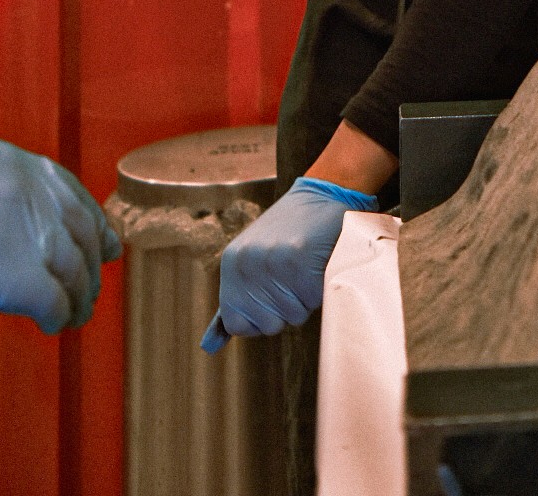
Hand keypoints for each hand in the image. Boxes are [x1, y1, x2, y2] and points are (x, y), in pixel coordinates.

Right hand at [0, 132, 120, 329]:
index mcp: (18, 164)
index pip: (71, 193)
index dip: (91, 221)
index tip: (103, 237)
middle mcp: (33, 195)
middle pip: (82, 232)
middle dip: (93, 262)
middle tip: (93, 283)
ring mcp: (28, 235)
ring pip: (76, 270)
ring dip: (80, 296)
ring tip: (76, 313)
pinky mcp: (13, 279)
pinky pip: (54, 302)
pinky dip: (59, 316)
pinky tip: (52, 325)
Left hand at [200, 177, 377, 351]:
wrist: (328, 191)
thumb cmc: (294, 229)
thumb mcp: (256, 255)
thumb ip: (237, 296)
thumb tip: (209, 346)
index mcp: (232, 263)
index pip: (236, 324)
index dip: (259, 320)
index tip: (273, 297)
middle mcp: (246, 264)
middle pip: (267, 325)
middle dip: (286, 309)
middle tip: (293, 275)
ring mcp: (272, 263)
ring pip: (292, 317)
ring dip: (304, 298)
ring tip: (306, 265)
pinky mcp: (299, 264)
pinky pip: (312, 302)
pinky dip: (320, 288)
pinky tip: (319, 262)